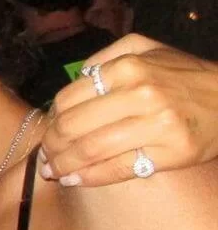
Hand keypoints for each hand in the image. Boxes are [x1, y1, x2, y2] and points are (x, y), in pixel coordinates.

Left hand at [40, 34, 217, 185]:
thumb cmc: (182, 75)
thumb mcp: (145, 49)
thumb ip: (105, 57)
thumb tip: (73, 79)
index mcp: (127, 67)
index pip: (69, 98)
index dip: (52, 120)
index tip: (48, 133)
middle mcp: (140, 93)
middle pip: (74, 126)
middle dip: (52, 146)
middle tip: (46, 156)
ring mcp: (157, 124)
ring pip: (92, 149)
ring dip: (64, 164)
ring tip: (54, 172)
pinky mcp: (172, 152)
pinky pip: (119, 168)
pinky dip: (89, 177)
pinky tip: (74, 180)